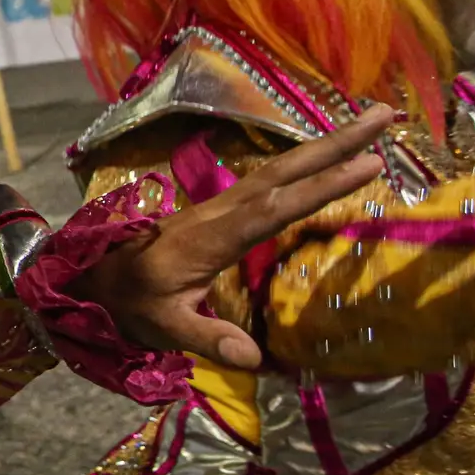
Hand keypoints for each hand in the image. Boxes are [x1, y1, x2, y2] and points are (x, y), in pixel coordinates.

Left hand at [74, 107, 392, 369]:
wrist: (89, 278)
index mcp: (210, 237)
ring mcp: (218, 207)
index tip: (367, 166)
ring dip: (324, 145)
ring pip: (278, 168)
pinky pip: (269, 179)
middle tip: (385, 115)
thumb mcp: (162, 326)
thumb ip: (205, 338)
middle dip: (335, 144)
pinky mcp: (219, 210)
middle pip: (283, 170)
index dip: (320, 188)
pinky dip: (303, 163)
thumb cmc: (126, 303)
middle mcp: (218, 212)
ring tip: (371, 123)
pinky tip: (325, 156)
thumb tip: (251, 359)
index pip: (273, 208)